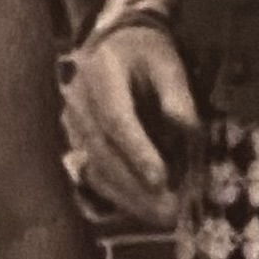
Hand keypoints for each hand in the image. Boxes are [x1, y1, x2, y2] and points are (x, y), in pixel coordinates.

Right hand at [62, 19, 199, 229]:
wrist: (113, 43)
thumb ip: (177, 94)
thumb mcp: (168, 62)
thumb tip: (187, 130)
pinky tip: (141, 208)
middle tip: (168, 211)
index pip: (116, 119)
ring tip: (160, 216)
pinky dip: (115, 193)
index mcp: (101, 74)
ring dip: (126, 195)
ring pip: (94, 166)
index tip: (163, 179)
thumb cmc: (145, 53)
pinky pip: (91, 171)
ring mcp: (71, 122)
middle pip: (102, 150)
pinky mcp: (74, 139)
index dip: (138, 151)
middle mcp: (78, 100)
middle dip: (134, 184)